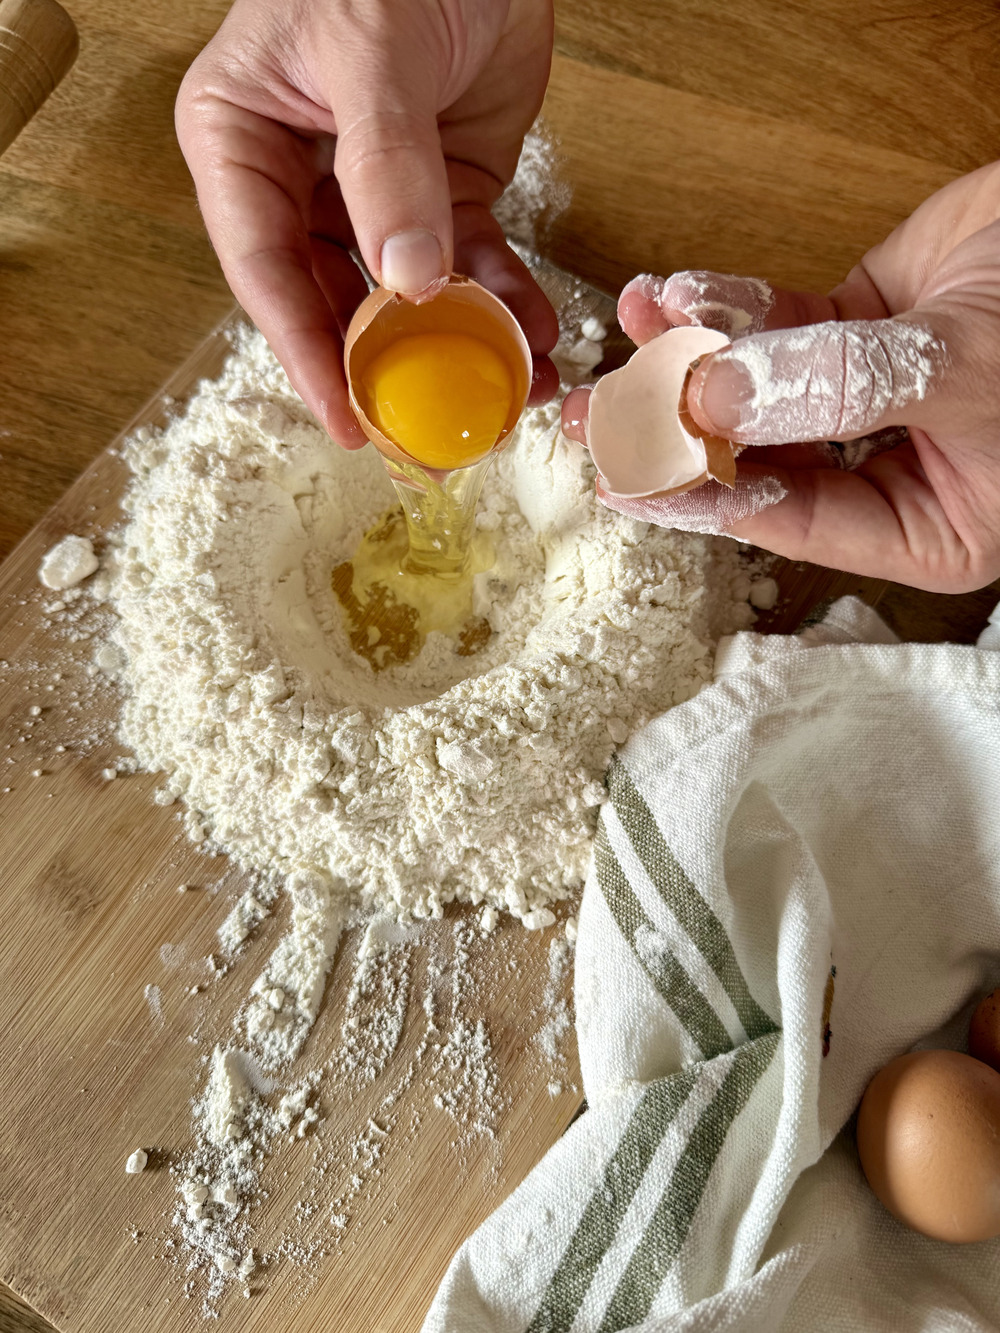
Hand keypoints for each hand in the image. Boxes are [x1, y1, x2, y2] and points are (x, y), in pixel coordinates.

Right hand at [176, 0, 558, 446]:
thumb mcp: (370, 51)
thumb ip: (385, 167)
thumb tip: (407, 283)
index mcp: (242, 143)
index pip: (265, 268)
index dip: (305, 352)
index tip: (346, 420)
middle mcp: (301, 180)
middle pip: (335, 300)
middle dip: (386, 369)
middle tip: (429, 429)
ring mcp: (377, 195)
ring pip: (409, 297)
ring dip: (459, 346)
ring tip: (505, 393)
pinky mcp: (447, 194)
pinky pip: (474, 264)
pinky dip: (505, 301)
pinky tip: (535, 336)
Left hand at [563, 162, 999, 592]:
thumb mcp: (956, 374)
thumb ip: (831, 389)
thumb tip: (711, 395)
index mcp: (924, 524)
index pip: (791, 522)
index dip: (702, 498)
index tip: (624, 478)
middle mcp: (888, 470)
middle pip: (759, 459)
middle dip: (676, 429)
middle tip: (597, 412)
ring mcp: (866, 398)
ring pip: (757, 388)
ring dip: (691, 354)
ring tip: (632, 327)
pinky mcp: (858, 329)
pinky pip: (777, 321)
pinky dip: (728, 305)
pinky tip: (678, 293)